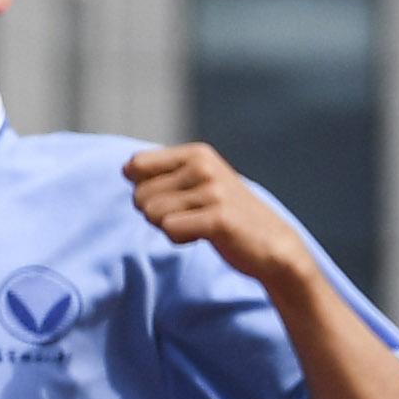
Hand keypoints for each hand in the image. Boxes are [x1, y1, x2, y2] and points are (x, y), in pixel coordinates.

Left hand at [125, 141, 321, 296]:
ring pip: (152, 214)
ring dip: (169, 228)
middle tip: (191, 217)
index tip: (176, 198)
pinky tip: (205, 237)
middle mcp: (203, 166)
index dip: (147, 190)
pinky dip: (181, 240)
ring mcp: (212, 191)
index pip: (136, 166)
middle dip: (157, 213)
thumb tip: (125, 168)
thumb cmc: (227, 215)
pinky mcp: (218, 219)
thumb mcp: (198, 182)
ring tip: (199, 226)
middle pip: (140, 194)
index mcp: (197, 153)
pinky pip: (169, 230)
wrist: (272, 245)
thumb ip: (163, 172)